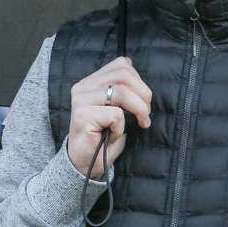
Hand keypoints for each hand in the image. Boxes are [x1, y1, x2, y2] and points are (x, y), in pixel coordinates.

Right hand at [67, 57, 151, 177]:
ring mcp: (81, 100)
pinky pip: (116, 115)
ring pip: (122, 93)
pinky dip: (121, 127)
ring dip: (139, 110)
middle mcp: (83, 86)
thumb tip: (142, 84)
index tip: (143, 100)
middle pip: (124, 75)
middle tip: (146, 114)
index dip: (139, 81)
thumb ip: (123, 90)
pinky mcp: (83, 115)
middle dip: (144, 95)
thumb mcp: (116, 107)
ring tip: (141, 122)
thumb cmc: (104, 135)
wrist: (85, 162)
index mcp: (91, 81)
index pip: (122, 64)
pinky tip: (113, 136)